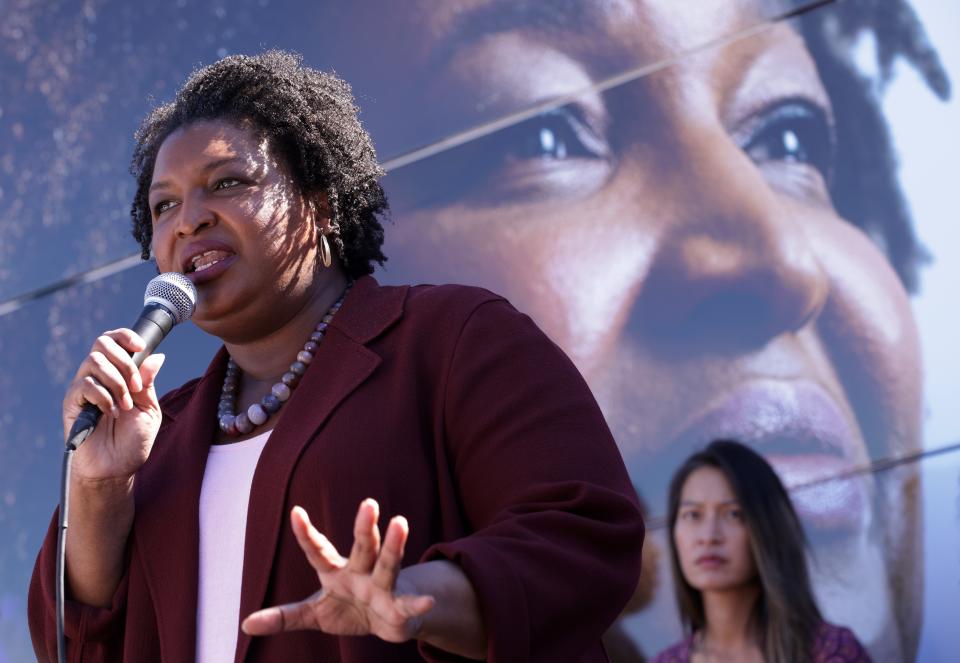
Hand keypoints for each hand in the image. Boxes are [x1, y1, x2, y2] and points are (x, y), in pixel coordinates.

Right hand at [62, 329, 164, 484]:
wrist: (116, 468)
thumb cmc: (133, 441)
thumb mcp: (149, 409)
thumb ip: (148, 383)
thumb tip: (156, 356)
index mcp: (118, 374)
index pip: (114, 341)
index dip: (125, 336)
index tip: (139, 346)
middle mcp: (99, 377)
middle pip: (101, 344)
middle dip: (124, 362)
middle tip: (135, 387)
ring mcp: (83, 388)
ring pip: (94, 362)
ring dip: (116, 383)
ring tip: (125, 407)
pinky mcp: (72, 402)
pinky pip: (85, 385)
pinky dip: (104, 397)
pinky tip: (112, 413)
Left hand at [242, 500, 434, 642]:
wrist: (387, 620)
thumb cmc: (348, 608)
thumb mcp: (313, 614)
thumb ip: (284, 616)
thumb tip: (245, 625)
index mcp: (335, 572)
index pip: (319, 551)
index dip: (307, 534)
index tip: (296, 512)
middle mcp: (360, 572)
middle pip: (362, 547)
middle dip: (364, 527)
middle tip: (368, 503)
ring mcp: (381, 586)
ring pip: (387, 564)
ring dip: (394, 545)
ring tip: (401, 522)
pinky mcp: (399, 607)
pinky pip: (408, 604)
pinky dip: (418, 603)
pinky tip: (428, 601)